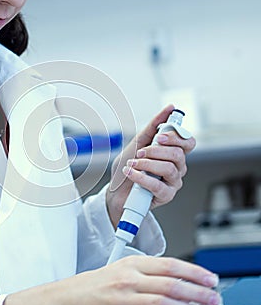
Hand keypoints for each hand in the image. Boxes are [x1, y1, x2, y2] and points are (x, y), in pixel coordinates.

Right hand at [1, 256, 219, 304]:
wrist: (65, 299)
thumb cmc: (92, 284)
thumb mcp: (119, 269)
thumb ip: (146, 273)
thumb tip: (176, 281)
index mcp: (130, 262)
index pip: (169, 264)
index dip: (193, 272)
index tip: (209, 278)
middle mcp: (128, 278)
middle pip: (171, 283)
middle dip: (198, 292)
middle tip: (214, 298)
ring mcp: (123, 299)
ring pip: (164, 303)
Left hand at [106, 105, 195, 227]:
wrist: (115, 191)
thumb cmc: (128, 167)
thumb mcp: (137, 143)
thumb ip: (153, 127)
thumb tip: (169, 108)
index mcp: (172, 153)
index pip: (188, 142)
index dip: (177, 137)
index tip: (160, 136)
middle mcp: (177, 167)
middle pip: (178, 154)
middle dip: (156, 150)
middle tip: (140, 151)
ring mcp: (172, 182)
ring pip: (169, 168)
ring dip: (146, 163)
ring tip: (132, 163)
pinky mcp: (165, 196)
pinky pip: (158, 185)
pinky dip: (141, 177)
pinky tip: (131, 173)